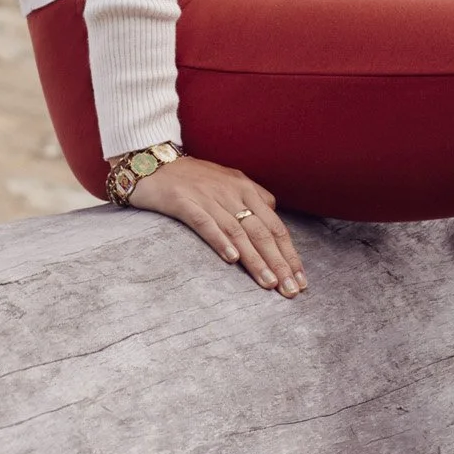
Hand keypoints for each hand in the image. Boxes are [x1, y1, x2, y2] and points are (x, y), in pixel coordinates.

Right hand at [127, 155, 306, 297]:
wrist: (152, 162)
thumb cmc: (192, 177)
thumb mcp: (228, 182)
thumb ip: (252, 199)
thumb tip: (273, 218)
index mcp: (246, 188)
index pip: (275, 226)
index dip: (289, 254)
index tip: (301, 280)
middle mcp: (232, 192)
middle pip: (262, 232)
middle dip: (279, 263)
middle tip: (292, 291)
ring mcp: (208, 197)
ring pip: (238, 231)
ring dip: (255, 259)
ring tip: (269, 283)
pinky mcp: (183, 202)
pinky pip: (205, 223)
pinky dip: (220, 240)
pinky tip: (231, 259)